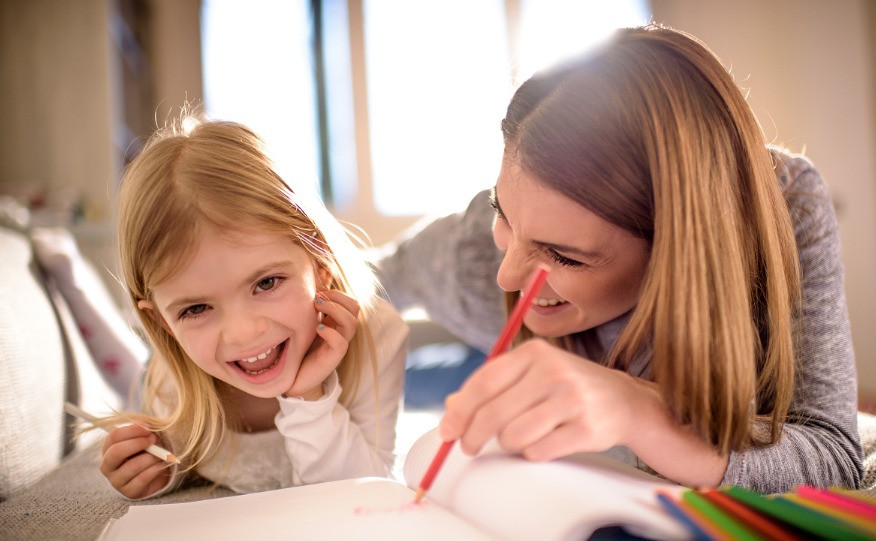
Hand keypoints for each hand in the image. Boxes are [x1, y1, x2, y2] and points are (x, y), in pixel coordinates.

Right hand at [100, 424, 171, 498]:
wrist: (153, 474)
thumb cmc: (146, 452)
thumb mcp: (144, 438)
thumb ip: (142, 429)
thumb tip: (143, 423)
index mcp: (108, 449)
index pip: (114, 436)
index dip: (132, 430)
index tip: (148, 428)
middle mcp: (107, 466)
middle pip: (116, 452)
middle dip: (138, 443)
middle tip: (153, 439)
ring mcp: (116, 480)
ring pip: (132, 466)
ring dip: (150, 457)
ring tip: (161, 454)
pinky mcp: (129, 492)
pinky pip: (142, 479)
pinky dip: (155, 469)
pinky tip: (161, 464)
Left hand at [283, 289, 359, 399]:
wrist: (293, 378)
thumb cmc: (298, 348)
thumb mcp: (302, 324)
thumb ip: (308, 308)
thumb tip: (305, 287)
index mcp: (335, 322)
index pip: (348, 300)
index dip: (335, 291)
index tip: (315, 290)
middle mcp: (340, 331)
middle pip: (354, 307)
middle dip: (337, 297)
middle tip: (317, 298)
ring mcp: (338, 344)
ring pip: (351, 322)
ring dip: (334, 309)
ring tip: (317, 307)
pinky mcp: (333, 359)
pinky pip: (341, 343)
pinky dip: (331, 333)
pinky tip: (318, 329)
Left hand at [439, 338, 656, 460]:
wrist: (623, 400)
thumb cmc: (567, 387)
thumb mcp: (531, 374)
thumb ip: (493, 385)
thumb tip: (450, 406)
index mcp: (534, 353)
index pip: (483, 383)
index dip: (460, 411)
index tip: (448, 430)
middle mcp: (553, 371)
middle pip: (493, 413)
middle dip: (473, 436)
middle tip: (468, 447)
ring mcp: (572, 399)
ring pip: (513, 436)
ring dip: (506, 445)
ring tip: (517, 439)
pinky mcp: (587, 429)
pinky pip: (538, 451)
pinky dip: (531, 453)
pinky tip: (542, 443)